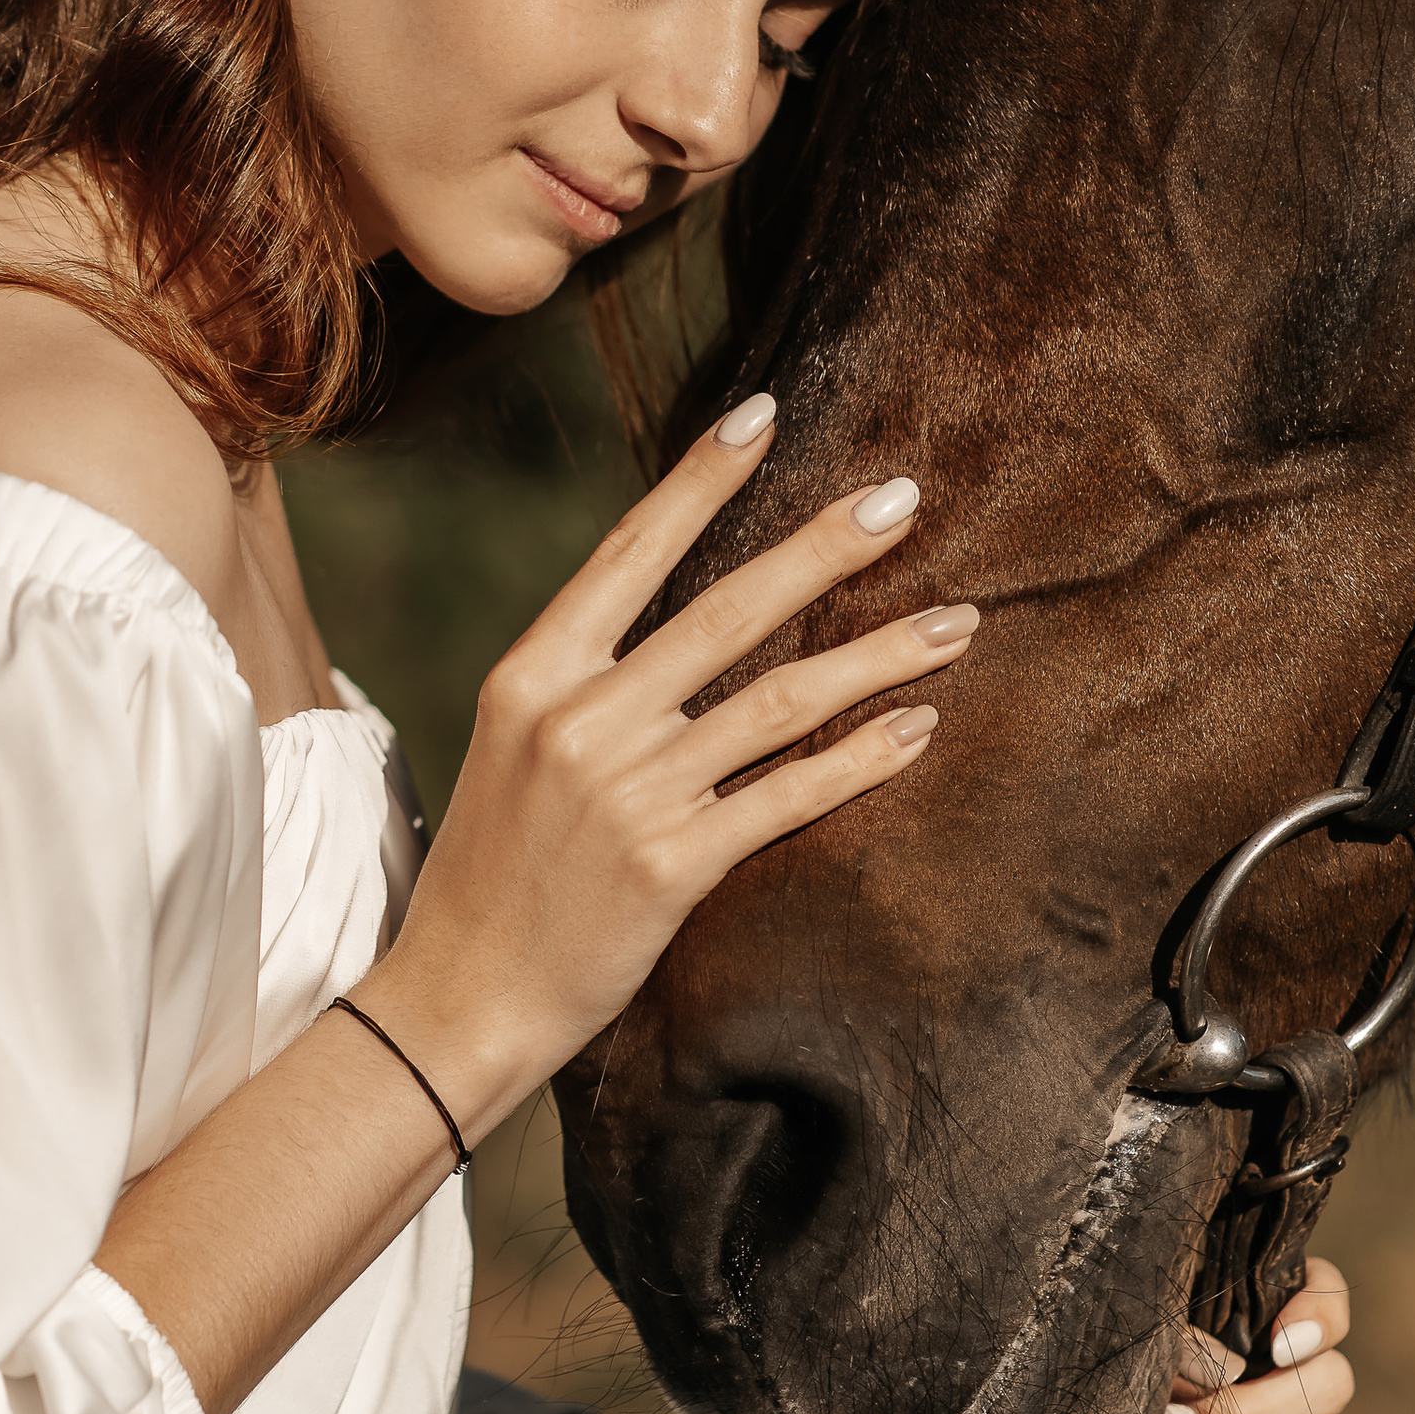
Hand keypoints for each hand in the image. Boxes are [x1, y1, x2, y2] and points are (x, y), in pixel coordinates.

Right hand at [370, 395, 976, 1132]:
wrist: (459, 998)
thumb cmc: (492, 875)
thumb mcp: (515, 750)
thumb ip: (587, 685)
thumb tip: (682, 623)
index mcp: (533, 674)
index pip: (629, 550)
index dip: (701, 480)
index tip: (764, 415)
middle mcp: (580, 717)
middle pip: (726, 609)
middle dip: (827, 548)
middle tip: (904, 499)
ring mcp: (628, 791)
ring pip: (780, 702)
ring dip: (879, 657)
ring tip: (955, 623)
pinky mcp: (672, 865)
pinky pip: (789, 795)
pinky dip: (861, 760)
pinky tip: (917, 729)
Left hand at [891, 1258, 1357, 1413]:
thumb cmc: (1007, 1403)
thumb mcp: (1078, 1349)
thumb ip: (1161, 1336)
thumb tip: (1232, 1360)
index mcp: (1212, 1318)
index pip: (1321, 1298)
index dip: (1322, 1316)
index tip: (1277, 1342)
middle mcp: (1240, 1377)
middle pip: (1330, 1387)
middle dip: (1252, 1411)